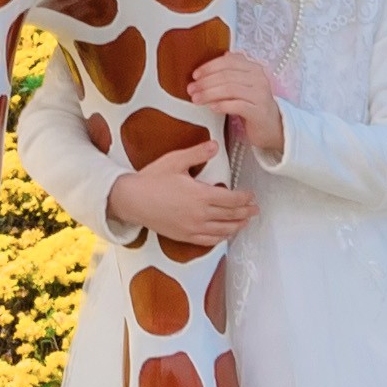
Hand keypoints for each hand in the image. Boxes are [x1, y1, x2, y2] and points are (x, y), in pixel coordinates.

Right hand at [106, 156, 254, 247]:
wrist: (131, 200)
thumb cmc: (151, 180)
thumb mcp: (175, 161)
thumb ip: (198, 153)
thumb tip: (215, 146)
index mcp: (200, 195)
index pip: (232, 199)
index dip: (245, 198)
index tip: (251, 195)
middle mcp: (200, 214)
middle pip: (231, 216)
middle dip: (246, 212)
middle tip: (255, 209)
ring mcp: (192, 228)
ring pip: (223, 230)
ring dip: (237, 226)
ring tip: (245, 222)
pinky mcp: (184, 236)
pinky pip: (209, 241)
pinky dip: (221, 237)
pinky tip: (225, 234)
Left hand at [183, 52, 285, 162]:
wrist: (273, 127)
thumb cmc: (254, 105)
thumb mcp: (245, 85)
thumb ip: (235, 70)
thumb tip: (223, 55)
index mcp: (254, 68)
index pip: (228, 61)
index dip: (209, 67)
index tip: (195, 75)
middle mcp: (259, 79)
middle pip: (227, 75)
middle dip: (205, 82)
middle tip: (191, 89)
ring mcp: (261, 95)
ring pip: (230, 89)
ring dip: (209, 93)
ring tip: (197, 99)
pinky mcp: (259, 112)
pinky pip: (237, 105)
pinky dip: (222, 105)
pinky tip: (212, 107)